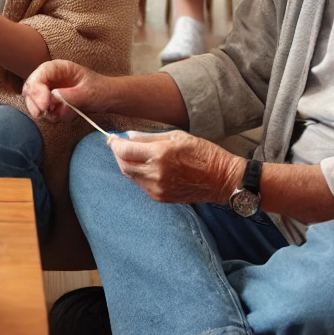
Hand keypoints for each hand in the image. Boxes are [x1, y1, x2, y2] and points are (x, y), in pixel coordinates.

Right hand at [21, 58, 113, 122]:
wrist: (109, 99)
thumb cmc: (100, 90)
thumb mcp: (89, 92)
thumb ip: (71, 95)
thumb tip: (53, 98)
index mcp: (59, 68)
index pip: (40, 74)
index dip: (37, 89)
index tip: (44, 105)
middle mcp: (51, 77)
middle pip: (31, 88)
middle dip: (34, 102)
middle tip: (42, 114)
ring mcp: (50, 90)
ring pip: (34, 101)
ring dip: (44, 111)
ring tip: (59, 115)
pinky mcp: (52, 102)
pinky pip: (44, 111)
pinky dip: (51, 116)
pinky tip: (64, 115)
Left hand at [109, 129, 242, 203]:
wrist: (222, 179)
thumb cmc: (202, 153)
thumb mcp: (176, 136)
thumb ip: (149, 137)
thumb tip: (128, 136)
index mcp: (160, 154)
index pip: (125, 150)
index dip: (114, 143)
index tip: (111, 138)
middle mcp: (156, 173)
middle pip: (123, 164)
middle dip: (118, 154)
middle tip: (118, 145)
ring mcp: (158, 188)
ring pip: (130, 175)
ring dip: (126, 164)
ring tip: (131, 154)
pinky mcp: (161, 198)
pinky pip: (141, 184)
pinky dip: (137, 174)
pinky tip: (144, 166)